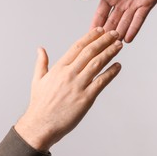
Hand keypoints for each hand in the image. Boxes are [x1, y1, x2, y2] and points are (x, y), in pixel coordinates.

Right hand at [15, 28, 122, 150]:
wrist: (41, 125)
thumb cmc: (39, 104)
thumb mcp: (37, 80)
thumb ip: (41, 63)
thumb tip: (40, 49)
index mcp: (58, 68)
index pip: (77, 47)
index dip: (90, 37)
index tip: (100, 30)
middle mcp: (69, 74)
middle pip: (90, 52)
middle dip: (104, 41)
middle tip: (114, 34)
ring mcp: (78, 86)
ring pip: (97, 64)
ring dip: (110, 53)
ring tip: (119, 46)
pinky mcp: (86, 98)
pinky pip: (101, 82)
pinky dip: (111, 72)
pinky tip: (118, 66)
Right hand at [79, 0, 156, 42]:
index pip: (100, 14)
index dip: (96, 25)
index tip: (89, 37)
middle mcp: (121, 3)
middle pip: (112, 22)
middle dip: (107, 34)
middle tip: (100, 47)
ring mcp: (133, 5)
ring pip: (124, 23)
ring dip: (119, 34)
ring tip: (113, 47)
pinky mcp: (146, 5)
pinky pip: (138, 20)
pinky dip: (133, 29)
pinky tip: (127, 39)